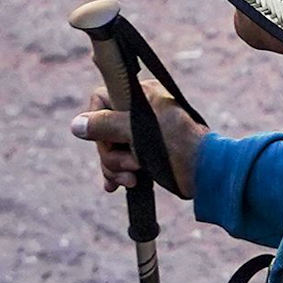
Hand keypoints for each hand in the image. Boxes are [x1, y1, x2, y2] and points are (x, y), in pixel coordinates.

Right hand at [72, 85, 200, 197]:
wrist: (206, 173)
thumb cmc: (176, 145)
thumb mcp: (136, 130)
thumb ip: (104, 125)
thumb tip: (76, 126)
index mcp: (140, 96)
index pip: (101, 98)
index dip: (97, 118)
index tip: (104, 134)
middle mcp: (139, 112)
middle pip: (102, 131)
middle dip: (110, 153)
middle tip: (131, 163)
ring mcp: (141, 135)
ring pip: (110, 150)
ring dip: (117, 167)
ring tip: (134, 177)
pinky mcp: (145, 155)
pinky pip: (120, 163)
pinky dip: (118, 174)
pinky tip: (117, 186)